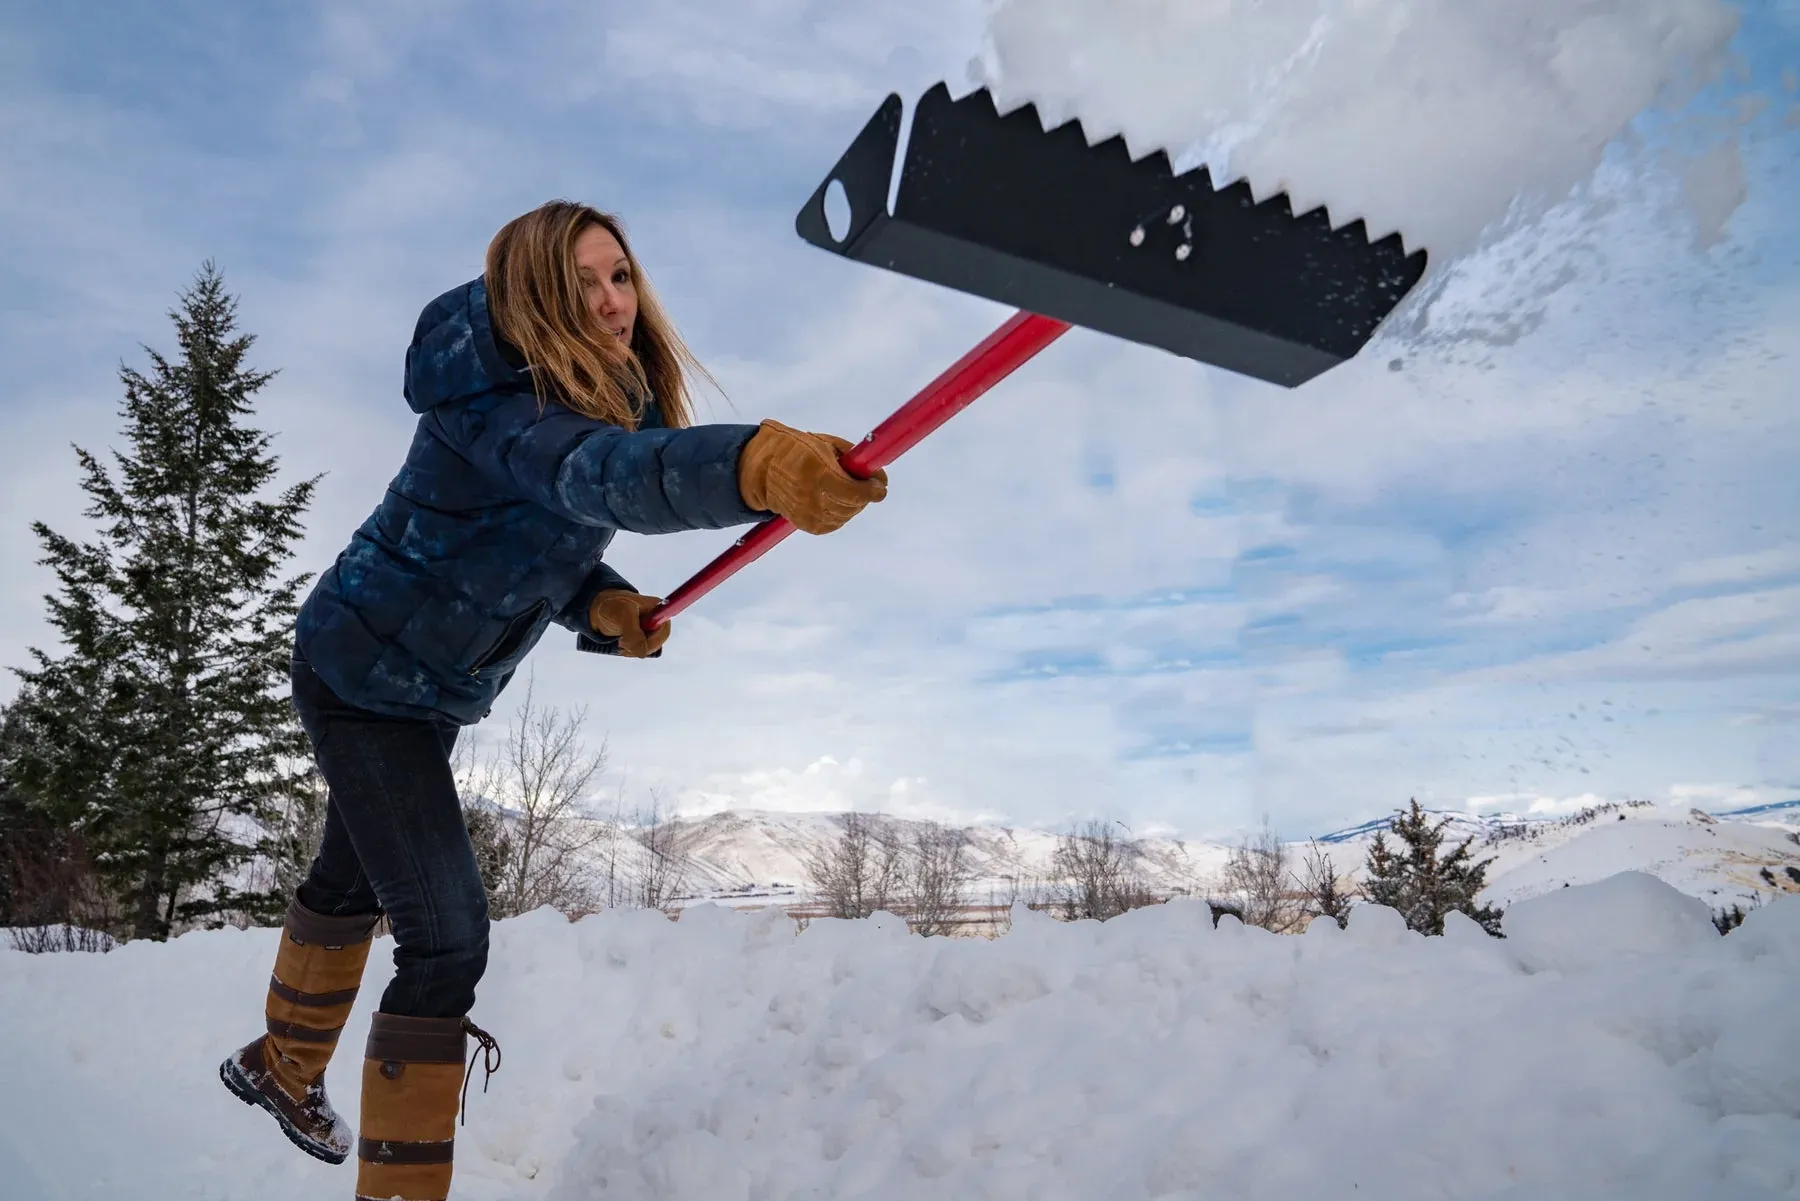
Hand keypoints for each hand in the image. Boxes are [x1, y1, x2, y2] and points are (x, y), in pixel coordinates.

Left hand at [587, 590, 669, 657]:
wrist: (599, 609)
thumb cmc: (612, 605)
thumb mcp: (623, 616)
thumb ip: (634, 634)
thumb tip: (643, 652)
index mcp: (657, 609)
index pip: (665, 629)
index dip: (655, 640)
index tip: (640, 644)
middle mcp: (656, 619)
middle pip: (657, 642)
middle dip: (641, 646)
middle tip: (624, 643)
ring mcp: (649, 629)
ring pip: (649, 649)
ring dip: (634, 650)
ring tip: (620, 642)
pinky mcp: (641, 638)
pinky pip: (641, 650)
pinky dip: (630, 651)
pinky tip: (621, 645)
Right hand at [737, 419, 888, 534]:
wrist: (764, 470)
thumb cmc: (798, 450)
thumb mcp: (825, 444)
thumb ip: (852, 458)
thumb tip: (878, 475)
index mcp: (816, 470)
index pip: (854, 491)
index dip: (872, 490)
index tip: (880, 485)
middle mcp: (810, 495)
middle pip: (853, 504)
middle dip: (864, 495)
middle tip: (865, 484)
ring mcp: (807, 513)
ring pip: (846, 515)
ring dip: (853, 504)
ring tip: (845, 488)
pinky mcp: (806, 525)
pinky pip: (835, 523)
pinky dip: (840, 513)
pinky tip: (834, 499)